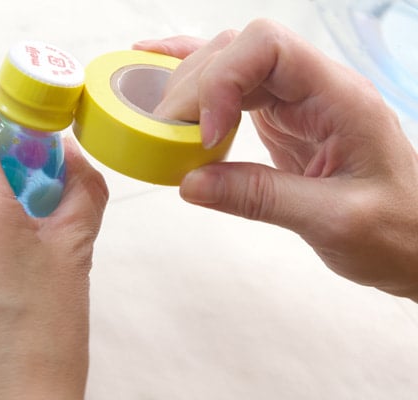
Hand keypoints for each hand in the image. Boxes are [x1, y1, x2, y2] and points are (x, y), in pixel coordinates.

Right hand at [134, 19, 417, 300]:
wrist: (416, 241)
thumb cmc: (396, 230)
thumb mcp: (332, 221)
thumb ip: (260, 197)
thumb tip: (189, 182)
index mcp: (340, 97)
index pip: (269, 47)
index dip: (222, 80)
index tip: (205, 135)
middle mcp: (315, 87)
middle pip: (239, 50)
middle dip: (195, 87)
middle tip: (169, 136)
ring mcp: (295, 100)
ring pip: (229, 65)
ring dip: (188, 88)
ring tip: (160, 124)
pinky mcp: (279, 119)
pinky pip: (231, 88)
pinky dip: (195, 81)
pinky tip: (161, 69)